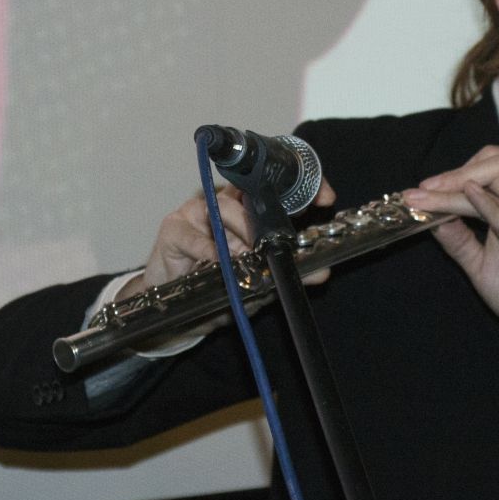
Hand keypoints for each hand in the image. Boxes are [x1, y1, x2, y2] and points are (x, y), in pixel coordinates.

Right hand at [119, 179, 337, 302]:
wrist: (172, 309)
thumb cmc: (212, 288)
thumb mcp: (254, 283)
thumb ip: (283, 274)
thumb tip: (321, 273)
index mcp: (244, 212)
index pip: (274, 191)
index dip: (300, 190)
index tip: (325, 198)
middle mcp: (221, 205)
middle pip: (248, 199)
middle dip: (265, 223)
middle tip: (275, 247)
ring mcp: (195, 213)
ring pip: (221, 209)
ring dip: (237, 236)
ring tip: (244, 258)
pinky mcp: (172, 229)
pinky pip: (191, 235)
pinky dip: (205, 249)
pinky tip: (215, 262)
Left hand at [401, 147, 498, 359]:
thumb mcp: (481, 267)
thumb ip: (460, 243)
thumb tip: (432, 220)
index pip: (487, 174)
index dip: (452, 176)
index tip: (419, 194)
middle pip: (497, 165)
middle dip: (455, 172)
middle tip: (422, 189)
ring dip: (458, 185)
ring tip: (428, 194)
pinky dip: (487, 203)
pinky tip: (468, 194)